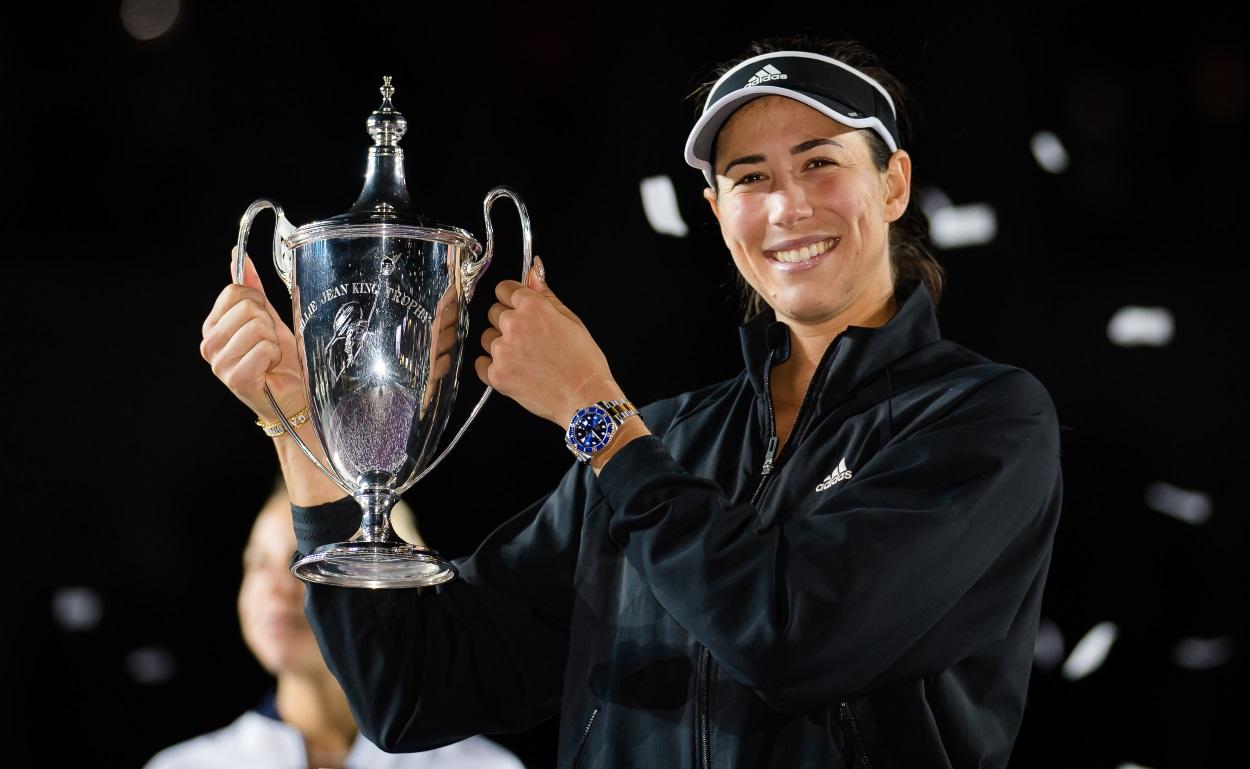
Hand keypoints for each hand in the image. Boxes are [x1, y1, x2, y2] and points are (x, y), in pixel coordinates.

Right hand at [200, 248, 304, 421]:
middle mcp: (209, 344)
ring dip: (273, 341)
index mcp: (213, 326)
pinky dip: (275, 356)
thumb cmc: (280, 360)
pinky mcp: (235, 378)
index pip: (234, 291)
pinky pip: (264, 349)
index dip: (258, 302)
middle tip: (269, 342)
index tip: (264, 320)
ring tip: (270, 357)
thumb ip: (252, 289)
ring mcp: (219, 363)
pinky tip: (270, 369)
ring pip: (256, 327)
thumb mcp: (267, 317)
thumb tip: (239, 255)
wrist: (294, 395)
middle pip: (247, 308)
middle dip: (268, 323)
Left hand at [474, 256, 621, 426]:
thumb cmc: (584, 362)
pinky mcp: (496, 375)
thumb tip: (533, 271)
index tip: (520, 309)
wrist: (584, 398)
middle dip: (507, 323)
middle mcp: (514, 325)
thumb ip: (546, 295)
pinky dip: (493, 368)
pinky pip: (481, 364)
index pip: (504, 289)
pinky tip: (515, 371)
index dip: (513, 299)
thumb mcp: (571, 320)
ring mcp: (503, 351)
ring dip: (500, 345)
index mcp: (533, 307)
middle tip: (529, 340)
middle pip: (493, 313)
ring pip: (487, 339)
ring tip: (525, 359)